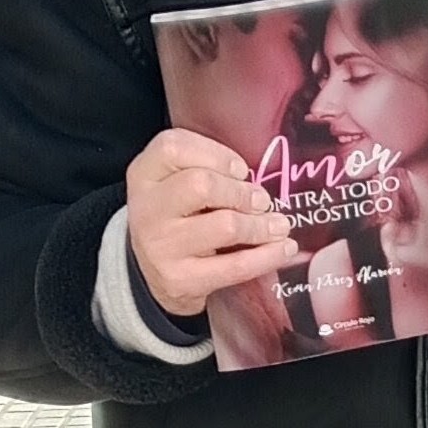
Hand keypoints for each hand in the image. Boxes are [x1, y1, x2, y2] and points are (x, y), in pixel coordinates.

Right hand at [126, 127, 296, 317]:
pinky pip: (235, 266)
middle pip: (202, 184)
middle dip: (242, 192)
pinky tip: (284, 248)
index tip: (240, 169)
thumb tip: (258, 181)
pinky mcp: (180, 280)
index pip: (173, 147)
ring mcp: (161, 246)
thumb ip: (208, 169)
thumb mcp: (176, 183)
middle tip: (262, 201)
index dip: (215, 154)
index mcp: (144, 174)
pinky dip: (268, 256)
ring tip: (278, 225)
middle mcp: (146, 209)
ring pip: (225, 225)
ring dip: (260, 224)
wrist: (154, 274)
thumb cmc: (177, 217)